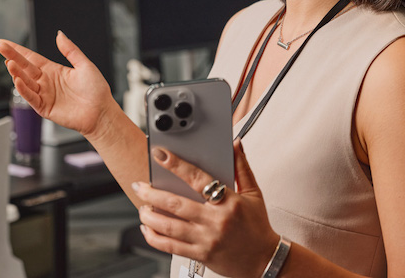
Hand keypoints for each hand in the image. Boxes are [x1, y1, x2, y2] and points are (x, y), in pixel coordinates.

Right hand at [0, 32, 114, 137]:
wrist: (101, 112)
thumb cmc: (96, 90)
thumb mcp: (84, 65)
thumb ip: (70, 50)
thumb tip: (59, 34)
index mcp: (53, 70)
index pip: (31, 57)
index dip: (18, 50)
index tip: (4, 42)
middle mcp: (46, 82)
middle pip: (24, 67)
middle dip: (12, 56)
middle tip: (0, 46)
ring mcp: (44, 95)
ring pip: (25, 82)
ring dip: (16, 72)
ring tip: (9, 62)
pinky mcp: (44, 108)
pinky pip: (31, 97)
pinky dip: (23, 89)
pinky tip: (17, 80)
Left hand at [133, 141, 278, 277]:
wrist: (264, 260)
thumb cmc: (257, 225)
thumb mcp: (253, 193)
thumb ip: (241, 167)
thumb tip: (235, 144)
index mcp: (229, 202)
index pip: (198, 178)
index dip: (177, 165)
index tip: (160, 154)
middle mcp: (216, 221)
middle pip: (176, 204)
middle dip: (153, 194)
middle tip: (139, 186)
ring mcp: (207, 239)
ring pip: (170, 227)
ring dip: (150, 216)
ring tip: (141, 207)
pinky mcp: (201, 255)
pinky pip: (171, 247)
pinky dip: (155, 238)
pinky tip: (148, 229)